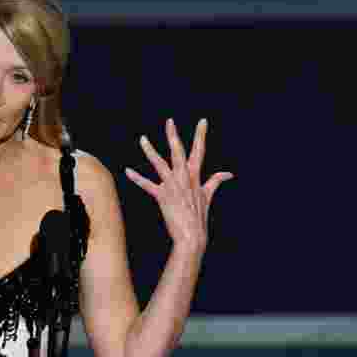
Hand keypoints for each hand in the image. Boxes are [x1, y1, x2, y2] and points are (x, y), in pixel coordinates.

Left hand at [124, 118, 233, 250]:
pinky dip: (137, 178)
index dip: (201, 135)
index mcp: (195, 175)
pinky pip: (147, 185)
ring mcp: (172, 185)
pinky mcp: (162, 195)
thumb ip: (216, 181)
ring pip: (159, 163)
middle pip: (178, 151)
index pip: (200, 150)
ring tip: (142, 139)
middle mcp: (184, 177)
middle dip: (173, 135)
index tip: (202, 121)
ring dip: (150, 150)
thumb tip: (229, 173)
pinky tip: (127, 170)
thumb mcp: (208, 195)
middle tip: (169, 121)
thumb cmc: (200, 216)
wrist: (192, 235)